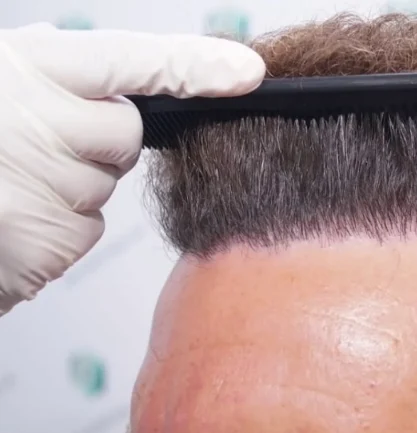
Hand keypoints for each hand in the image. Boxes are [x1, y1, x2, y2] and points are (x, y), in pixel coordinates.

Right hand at [0, 24, 265, 315]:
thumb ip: (48, 77)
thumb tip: (110, 84)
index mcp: (27, 68)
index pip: (133, 59)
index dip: (194, 66)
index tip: (244, 73)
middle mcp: (44, 120)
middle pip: (123, 132)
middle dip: (94, 140)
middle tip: (30, 145)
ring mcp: (52, 184)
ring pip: (102, 184)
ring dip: (68, 185)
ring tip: (3, 184)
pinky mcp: (54, 240)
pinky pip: (82, 227)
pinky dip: (55, 226)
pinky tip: (7, 217)